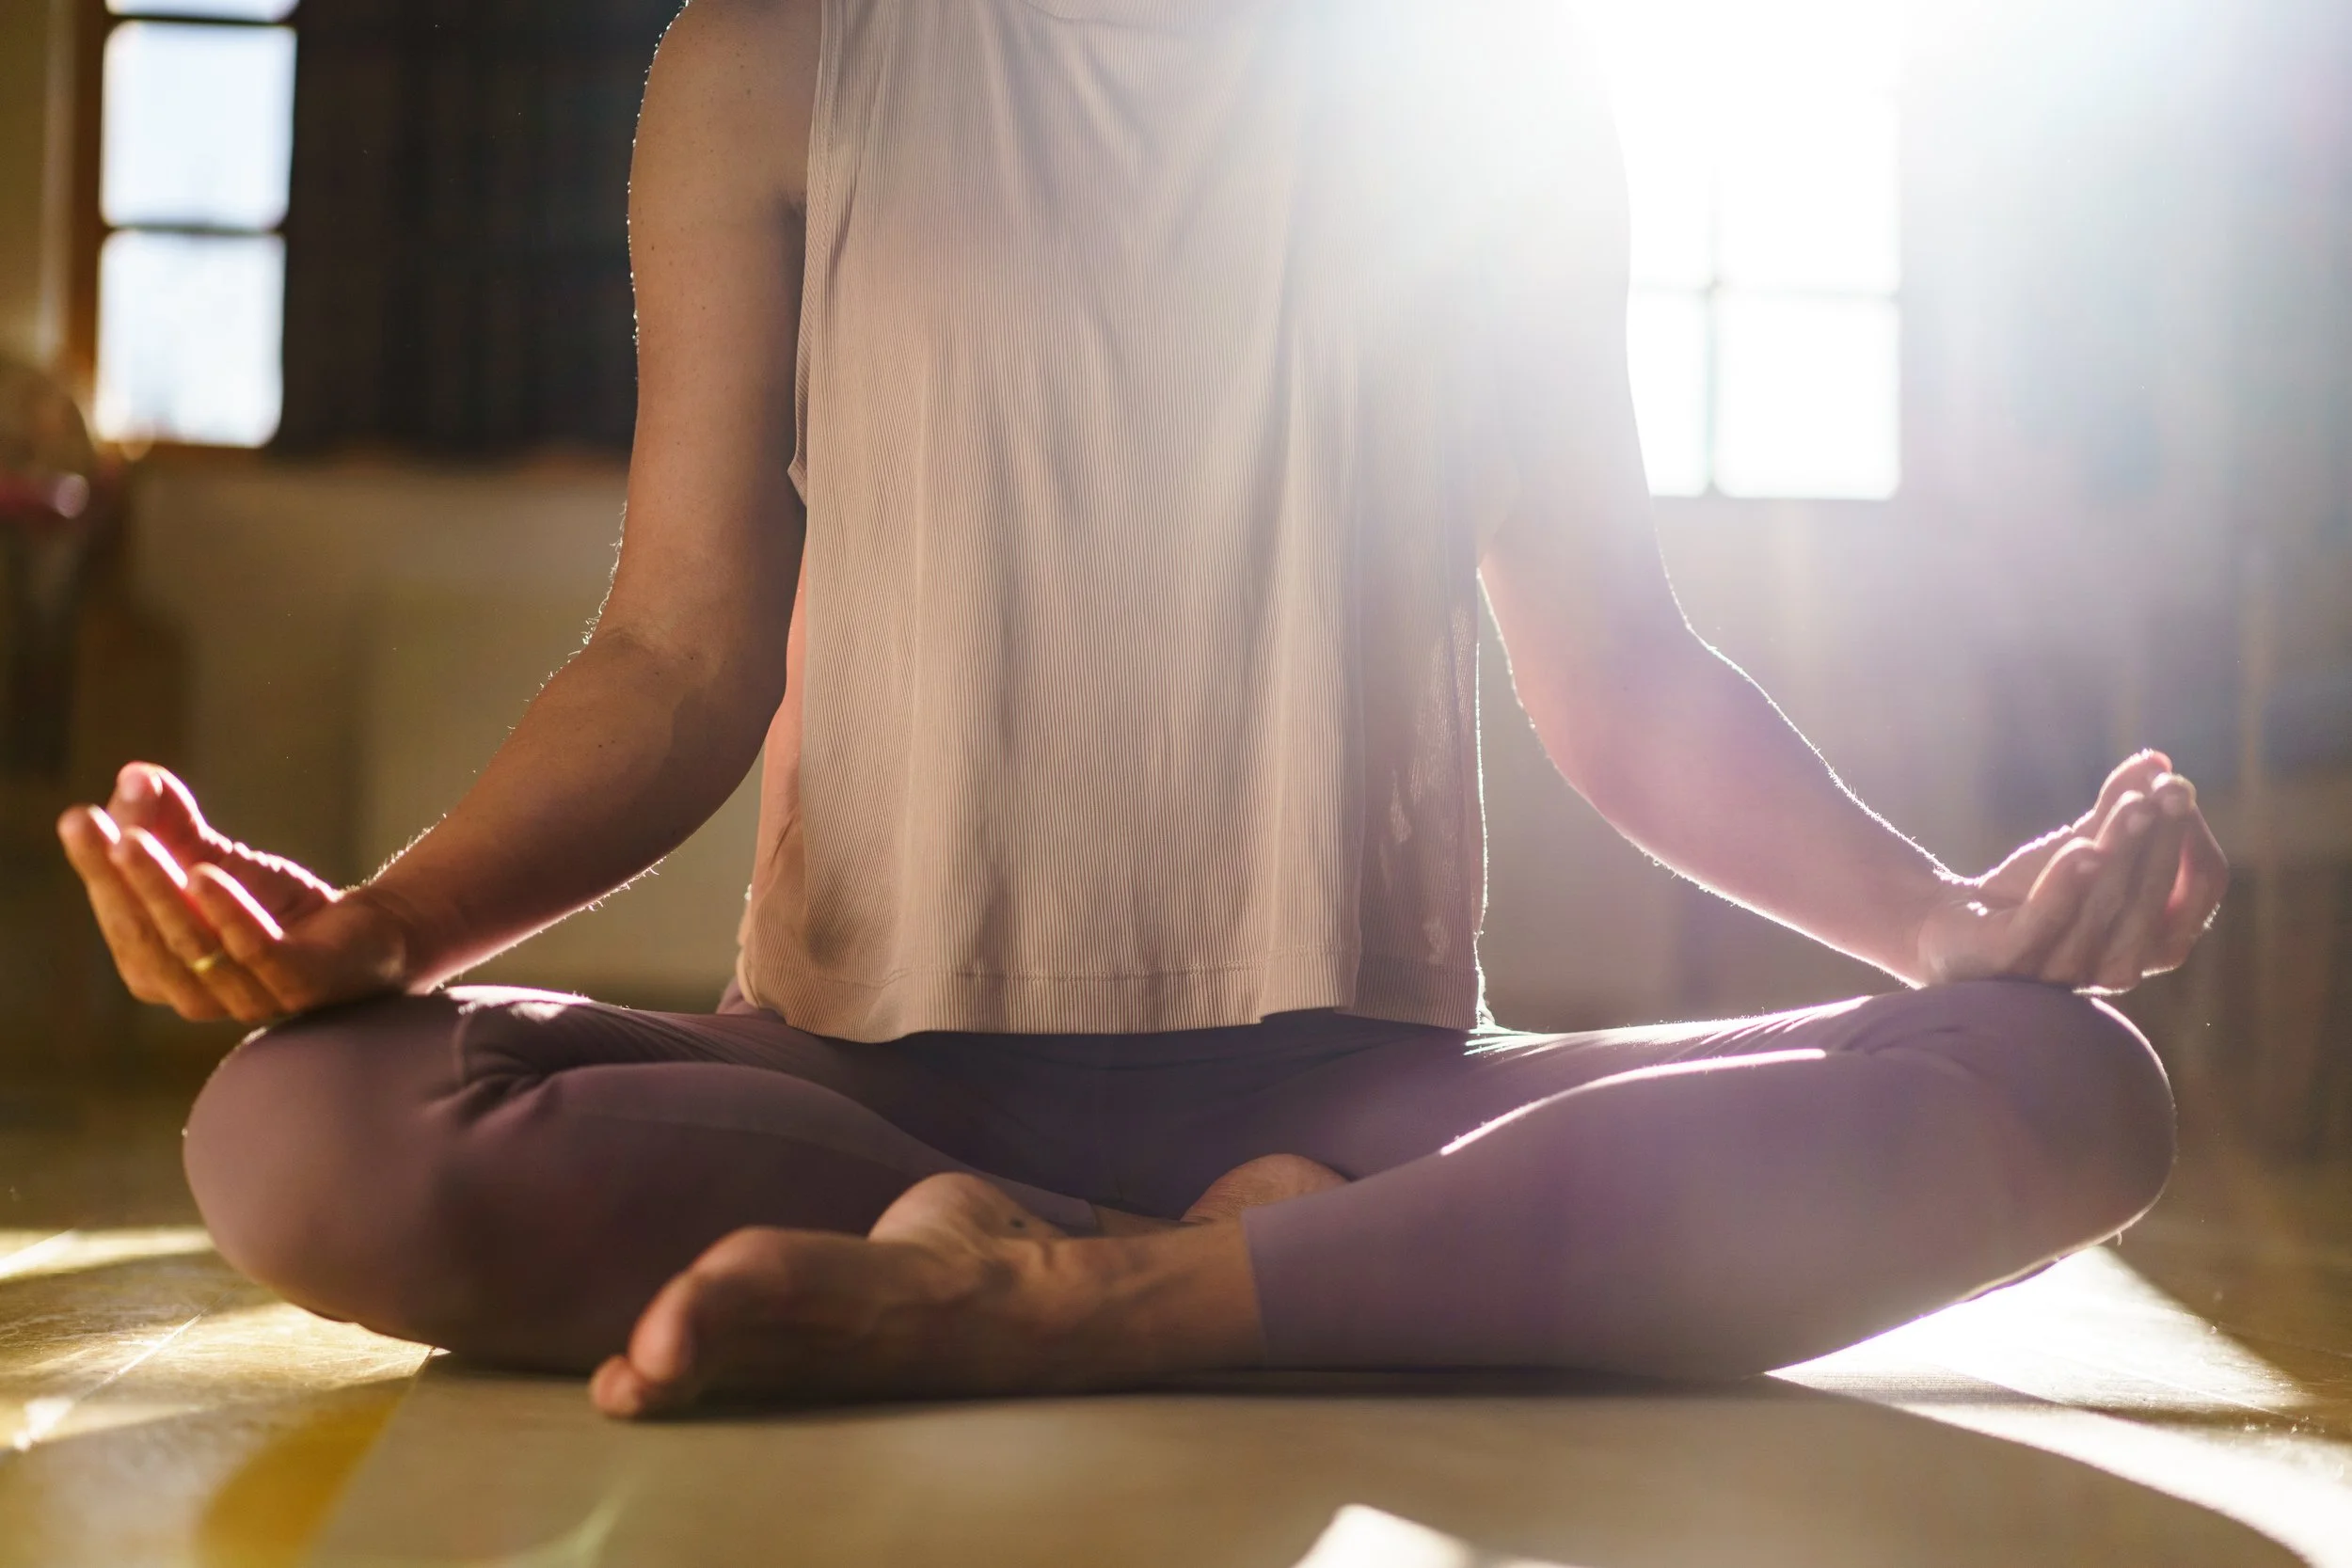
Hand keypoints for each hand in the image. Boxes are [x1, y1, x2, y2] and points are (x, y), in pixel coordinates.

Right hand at [57, 762, 414, 1024]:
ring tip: (135, 840)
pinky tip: (205, 874)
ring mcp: (247, 996)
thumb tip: (134, 775)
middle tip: (92, 823)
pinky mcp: (301, 984)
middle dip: (117, 877)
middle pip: (146, 933)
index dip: (96, 869)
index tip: (76, 816)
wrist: (371, 933)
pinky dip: (229, 913)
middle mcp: (194, 994)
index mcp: (160, 970)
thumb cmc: (279, 906)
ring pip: (193, 942)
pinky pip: (256, 951)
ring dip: (160, 889)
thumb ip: (171, 825)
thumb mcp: (215, 860)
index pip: (119, 917)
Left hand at [1916, 751, 2228, 993]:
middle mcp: (2119, 966)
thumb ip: (2118, 807)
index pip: (2198, 891)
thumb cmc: (2029, 891)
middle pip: (2153, 899)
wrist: (1945, 922)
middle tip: (2165, 789)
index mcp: (2154, 942)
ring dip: (2122, 851)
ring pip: (2104, 906)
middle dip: (2162, 840)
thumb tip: (2157, 760)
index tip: (2176, 787)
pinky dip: (2065, 886)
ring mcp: (2064, 969)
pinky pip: (2045, 923)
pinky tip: (2082, 849)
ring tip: (2133, 804)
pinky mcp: (2011, 961)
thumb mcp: (2082, 843)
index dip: (2193, 840)